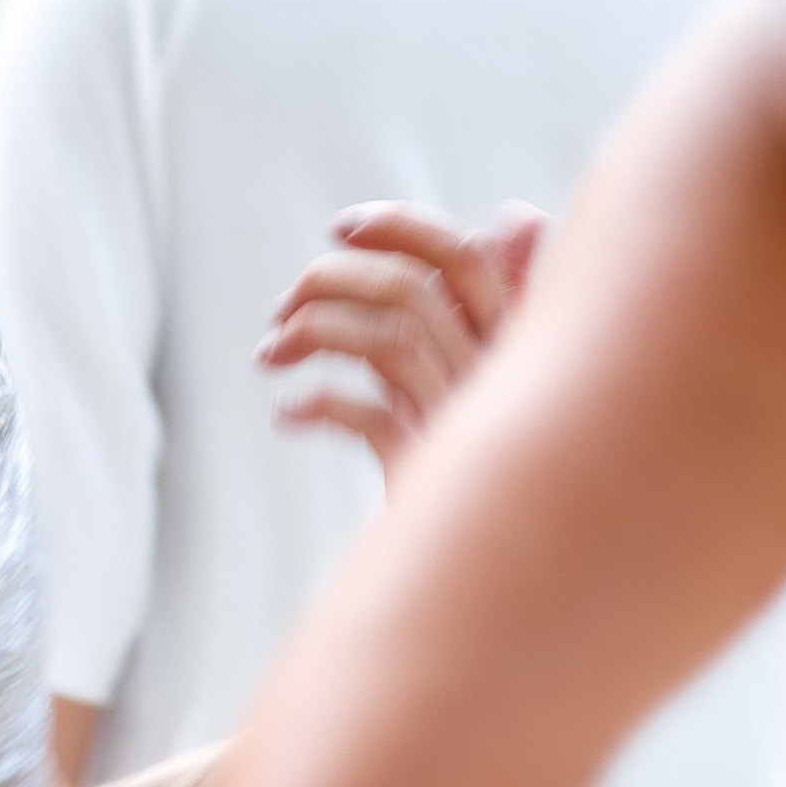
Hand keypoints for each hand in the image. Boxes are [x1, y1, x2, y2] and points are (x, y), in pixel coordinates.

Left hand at [258, 199, 545, 475]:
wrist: (485, 572)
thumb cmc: (488, 465)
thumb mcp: (491, 376)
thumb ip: (495, 302)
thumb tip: (516, 213)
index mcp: (512, 345)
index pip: (466, 258)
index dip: (401, 229)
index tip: (339, 228)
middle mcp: (492, 377)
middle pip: (408, 291)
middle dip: (331, 281)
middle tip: (282, 306)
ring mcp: (461, 424)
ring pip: (386, 340)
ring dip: (312, 333)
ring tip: (269, 354)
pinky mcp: (428, 475)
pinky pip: (366, 418)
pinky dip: (318, 406)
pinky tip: (288, 417)